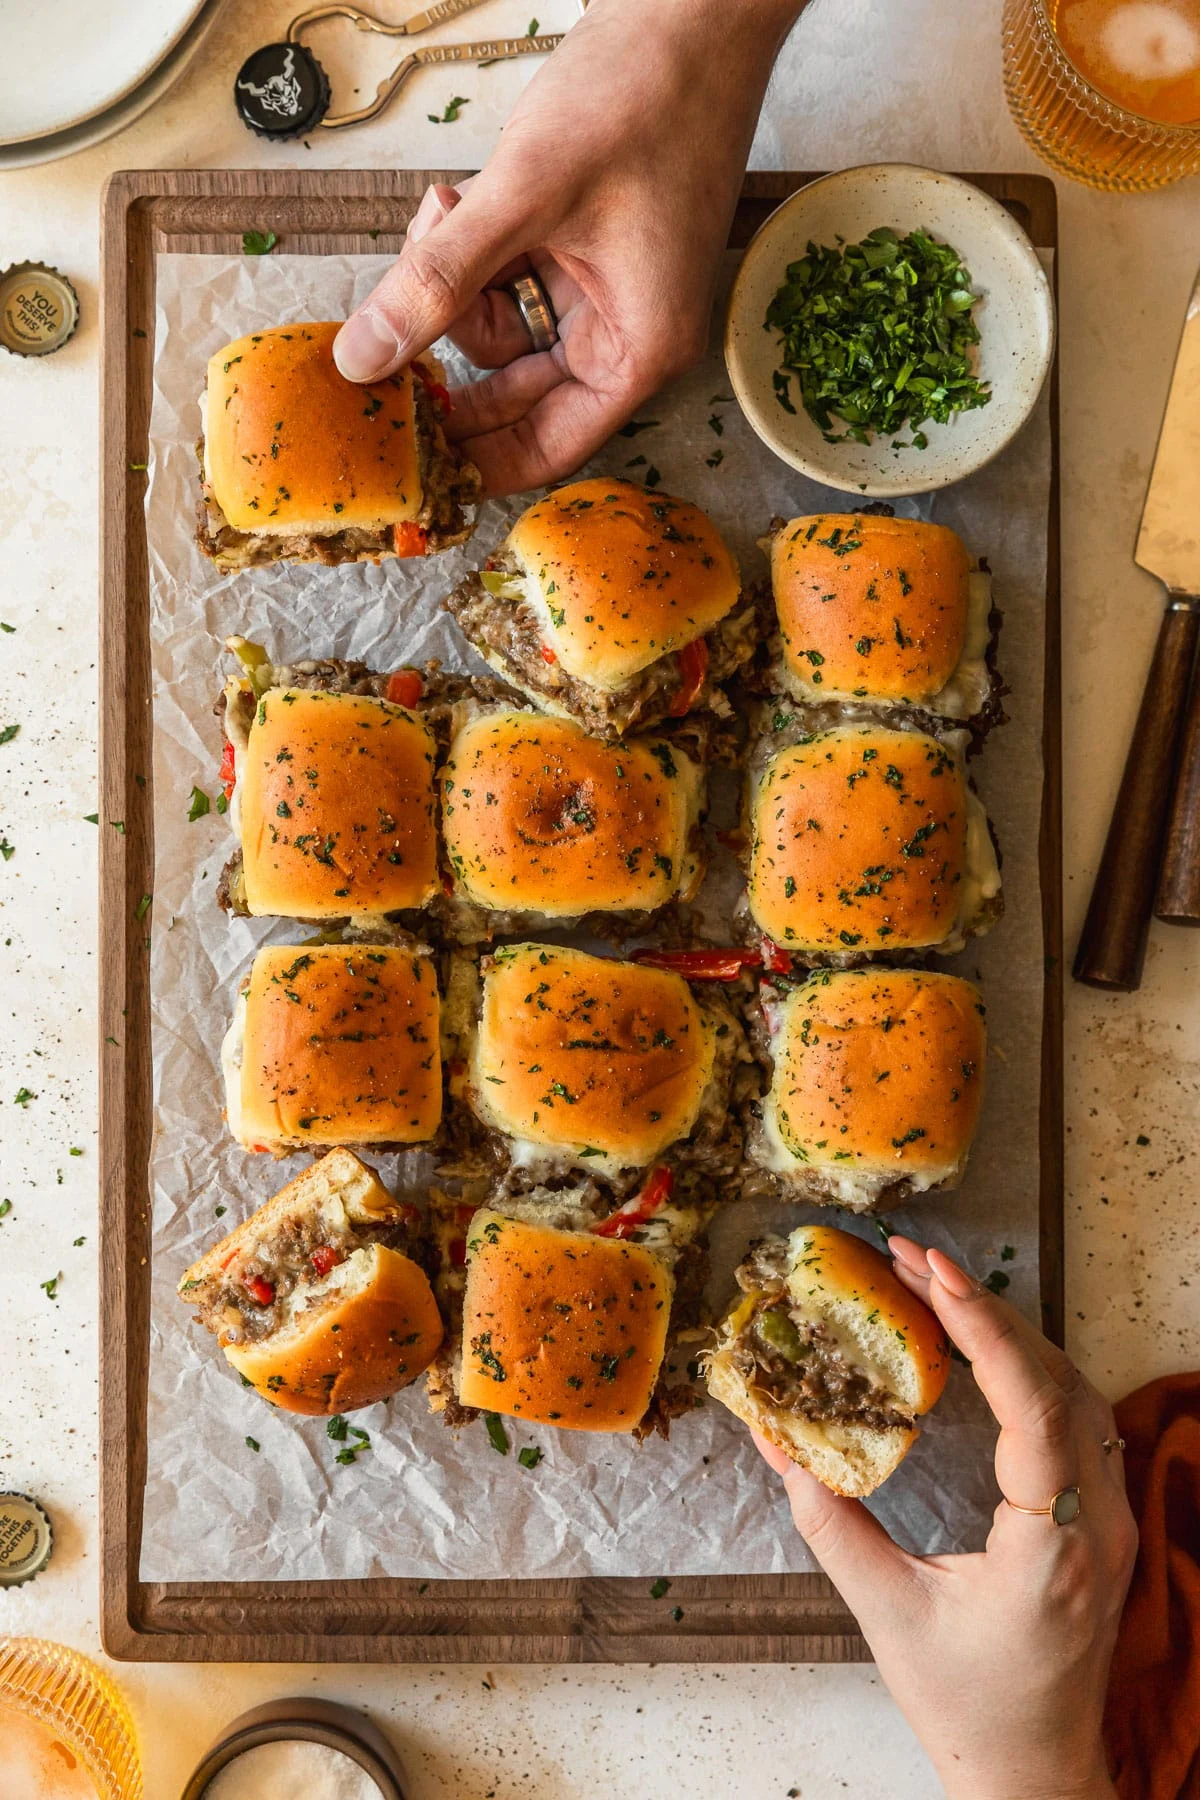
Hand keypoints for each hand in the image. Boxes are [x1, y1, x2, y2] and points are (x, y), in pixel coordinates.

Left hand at [333, 0, 804, 495]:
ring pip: (500, 326)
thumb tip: (365, 359)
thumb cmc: (643, 96)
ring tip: (448, 207)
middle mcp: (627, 333)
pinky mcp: (585, 248)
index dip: (476, 460)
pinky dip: (474, 247)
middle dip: (450, 345)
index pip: (546, 447)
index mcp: (638, 350)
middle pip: (513, 388)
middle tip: (386, 325)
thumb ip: (437, 283)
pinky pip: (508, 277)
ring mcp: (605, 290)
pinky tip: (464, 196)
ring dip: (456, 279)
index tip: (410, 464)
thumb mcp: (521, 198)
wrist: (693, 6)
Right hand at [755, 1240, 1137, 1799]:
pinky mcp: (1098, 1516)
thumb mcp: (888, 1615)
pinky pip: (1072, 1415)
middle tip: (909, 1258)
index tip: (934, 1274)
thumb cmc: (966, 1706)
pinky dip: (1023, 1364)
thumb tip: (777, 1445)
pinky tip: (976, 1341)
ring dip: (1005, 1330)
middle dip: (982, 1308)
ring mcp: (1108, 1518)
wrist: (1033, 1771)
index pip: (1035, 1407)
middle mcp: (1097, 1523)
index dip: (986, 1331)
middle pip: (1057, 1379)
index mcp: (1053, 1549)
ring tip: (931, 1283)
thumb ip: (831, 1525)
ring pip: (1072, 1388)